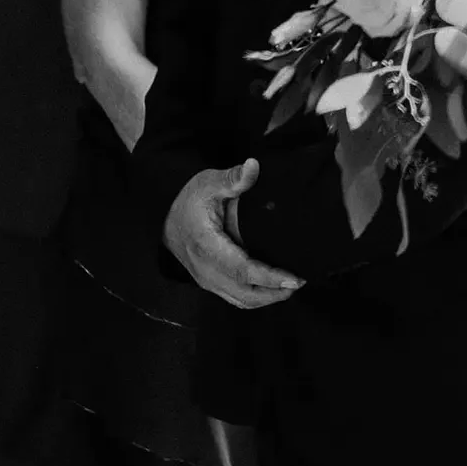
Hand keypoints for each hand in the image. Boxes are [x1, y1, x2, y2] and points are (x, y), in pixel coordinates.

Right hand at [163, 159, 304, 308]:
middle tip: (301, 282)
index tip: (294, 278)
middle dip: (275, 292)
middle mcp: (206, 271)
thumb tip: (253, 165)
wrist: (165, 219)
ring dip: (268, 298)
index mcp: (207, 247)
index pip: (242, 271)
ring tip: (293, 287)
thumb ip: (233, 179)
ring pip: (242, 300)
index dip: (269, 278)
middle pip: (245, 293)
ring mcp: (208, 280)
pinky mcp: (212, 283)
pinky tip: (275, 288)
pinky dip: (258, 297)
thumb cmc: (190, 201)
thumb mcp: (209, 183)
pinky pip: (237, 297)